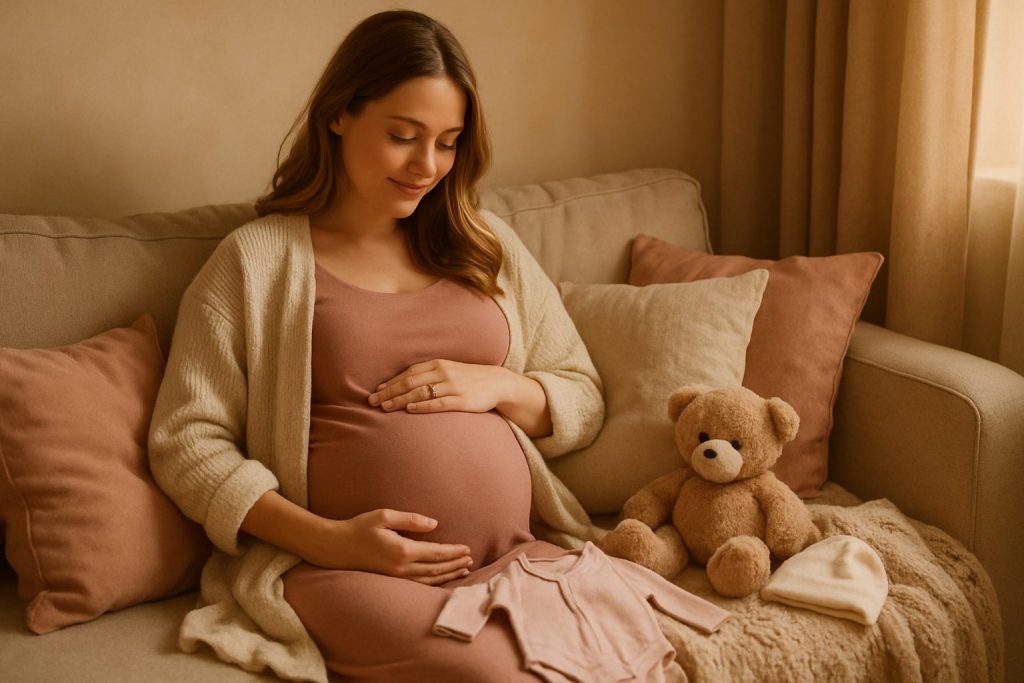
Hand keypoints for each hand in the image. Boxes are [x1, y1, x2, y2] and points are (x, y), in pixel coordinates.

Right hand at [309, 509, 473, 585]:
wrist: (335, 547)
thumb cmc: (359, 528)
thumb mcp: (384, 516)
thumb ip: (410, 519)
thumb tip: (434, 524)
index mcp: (402, 550)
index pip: (436, 553)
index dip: (453, 552)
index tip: (467, 549)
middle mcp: (401, 567)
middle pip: (436, 568)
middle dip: (455, 564)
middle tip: (470, 559)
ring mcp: (396, 576)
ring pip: (429, 579)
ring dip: (448, 574)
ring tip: (463, 570)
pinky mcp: (391, 579)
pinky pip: (418, 584)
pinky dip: (434, 582)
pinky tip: (441, 578)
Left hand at [368, 359, 510, 413]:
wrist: (497, 383)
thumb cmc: (468, 378)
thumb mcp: (448, 370)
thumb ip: (429, 374)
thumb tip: (403, 383)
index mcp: (438, 364)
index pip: (409, 373)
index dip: (391, 382)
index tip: (376, 391)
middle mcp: (443, 373)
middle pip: (410, 382)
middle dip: (390, 392)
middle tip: (373, 401)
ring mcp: (453, 387)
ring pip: (421, 393)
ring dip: (401, 400)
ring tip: (385, 407)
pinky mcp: (462, 400)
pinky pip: (439, 403)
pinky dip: (423, 406)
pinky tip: (410, 409)